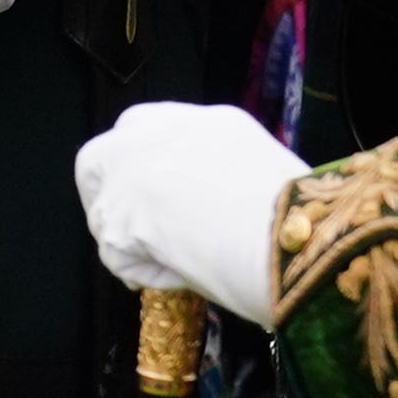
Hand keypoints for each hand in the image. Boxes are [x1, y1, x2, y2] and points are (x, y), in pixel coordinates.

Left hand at [74, 103, 306, 327]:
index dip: (144, 166)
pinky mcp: (117, 219)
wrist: (289, 233)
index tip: (156, 198)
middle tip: (136, 233)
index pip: (147, 128)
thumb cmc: (297, 213)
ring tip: (178, 262)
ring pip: (103, 211)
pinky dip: (147, 274)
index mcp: (203, 122)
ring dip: (129, 241)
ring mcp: (129, 173)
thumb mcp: (261, 169)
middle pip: (100, 158)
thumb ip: (222, 172)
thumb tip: (213, 206)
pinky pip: (119, 257)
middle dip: (110, 196)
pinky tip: (184, 275)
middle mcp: (157, 135)